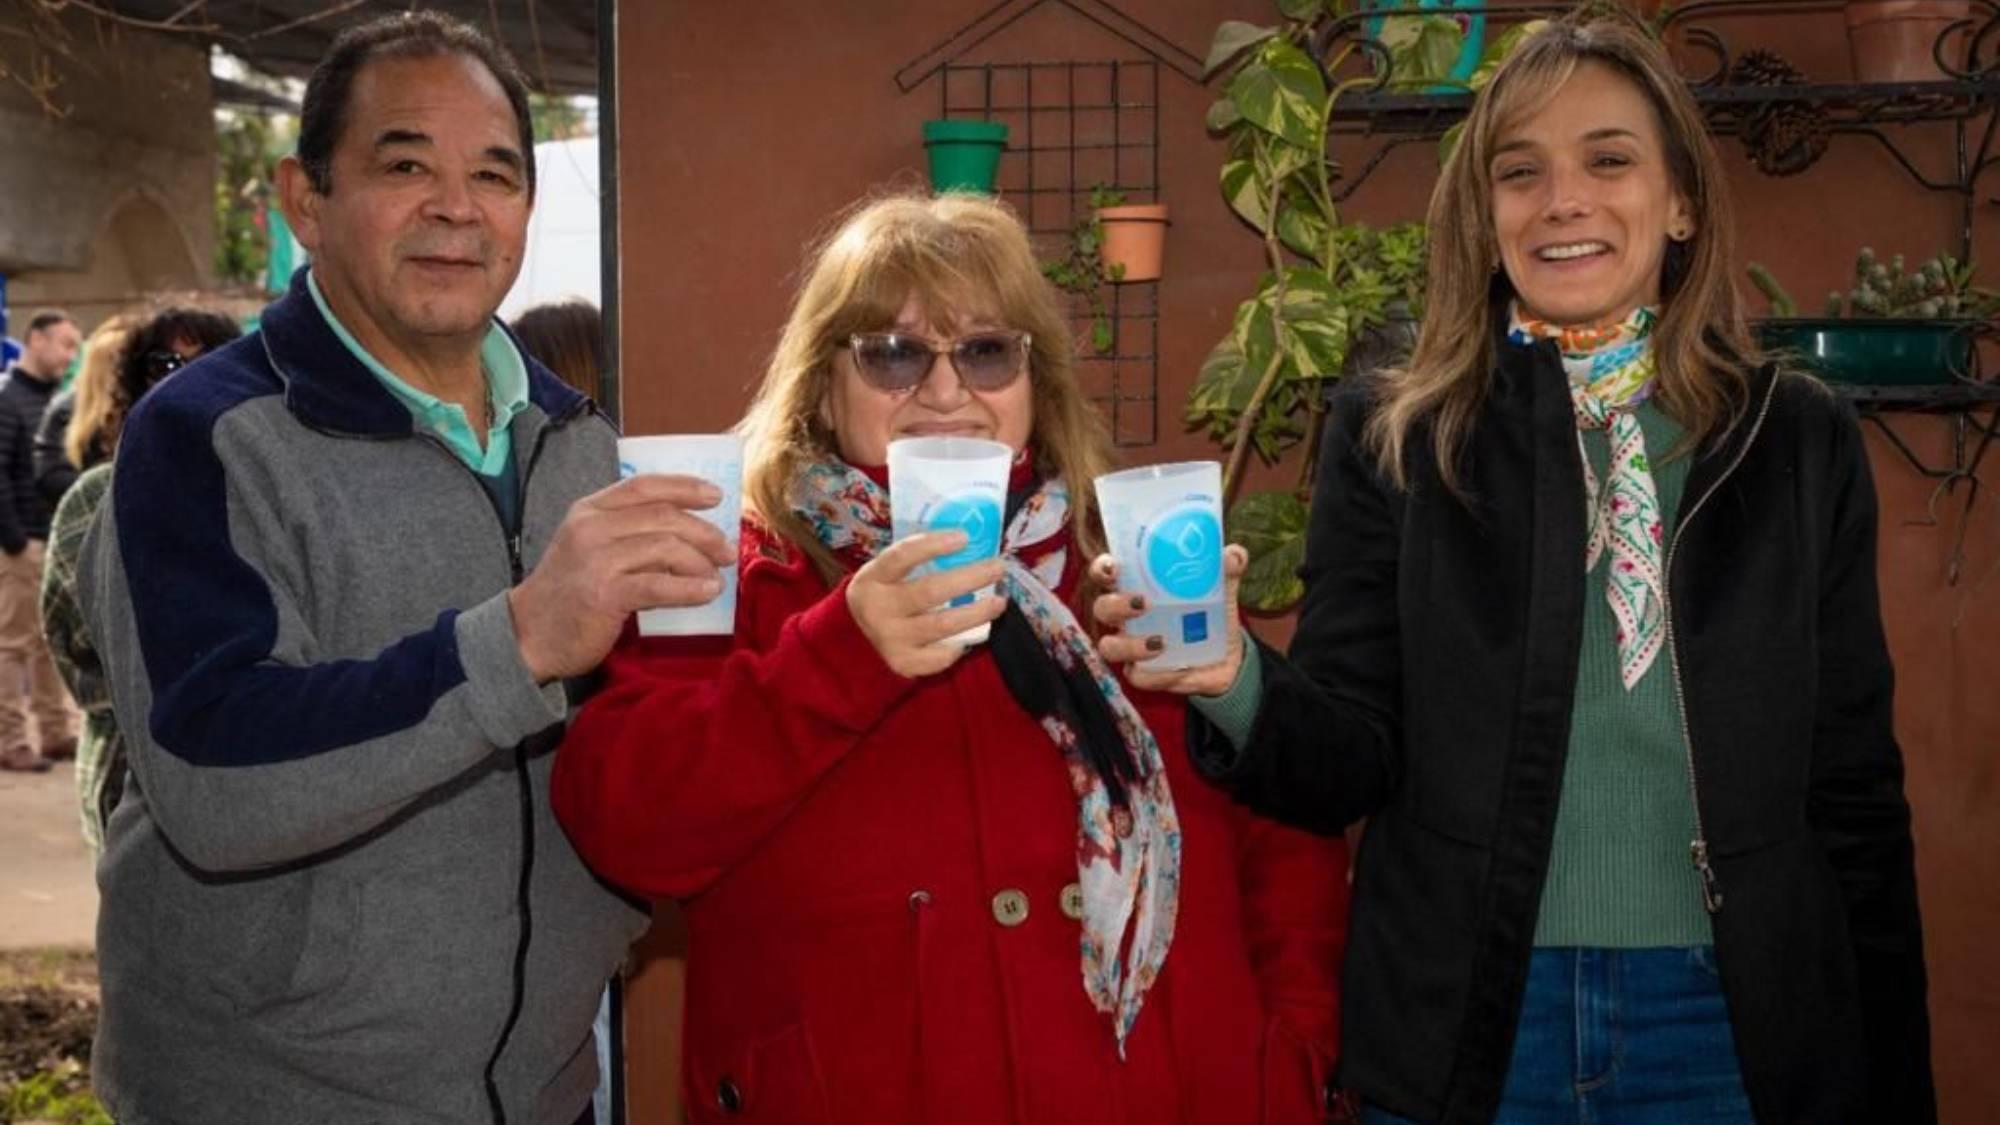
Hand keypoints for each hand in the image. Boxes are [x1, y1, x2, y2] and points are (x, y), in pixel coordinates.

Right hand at [510, 474, 735, 681]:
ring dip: (700, 562)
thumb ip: (628, 534)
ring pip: (665, 547)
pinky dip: (690, 588)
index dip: (685, 487)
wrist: (528, 634)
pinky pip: (659, 585)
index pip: (644, 486)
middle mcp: (591, 528)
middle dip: (704, 532)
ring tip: (717, 577)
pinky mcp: (604, 594)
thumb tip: (691, 536)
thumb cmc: (569, 593)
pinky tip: (707, 593)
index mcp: (589, 511)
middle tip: (727, 550)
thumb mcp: (591, 549)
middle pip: (663, 517)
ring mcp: (595, 560)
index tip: (716, 496)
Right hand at [846, 532, 1007, 678]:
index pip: (901, 557)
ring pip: (942, 625)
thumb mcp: (886, 574)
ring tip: (999, 602)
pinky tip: (973, 635)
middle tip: (998, 568)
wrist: (857, 639)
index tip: (964, 537)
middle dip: (970, 578)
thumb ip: (916, 560)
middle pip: (929, 592)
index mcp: (873, 579)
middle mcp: (878, 609)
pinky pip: (940, 655)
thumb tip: (970, 542)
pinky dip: (960, 645)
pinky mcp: (902, 663)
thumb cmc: (886, 595)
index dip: (932, 545)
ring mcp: (890, 639)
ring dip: (977, 612)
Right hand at [1090, 544, 1249, 695]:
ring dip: (1129, 644)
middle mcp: (1126, 616)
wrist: (1227, 658)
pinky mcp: (1143, 674)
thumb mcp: (1221, 589)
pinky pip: (1137, 676)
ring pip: (1110, 647)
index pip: (1106, 573)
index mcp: (1136, 586)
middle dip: (1115, 605)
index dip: (1102, 568)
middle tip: (1143, 603)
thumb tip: (1233, 555)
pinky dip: (1153, 674)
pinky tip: (1174, 668)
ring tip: (1159, 642)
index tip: (1113, 568)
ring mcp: (1131, 646)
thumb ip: (1227, 569)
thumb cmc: (1211, 613)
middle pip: (1102, 608)